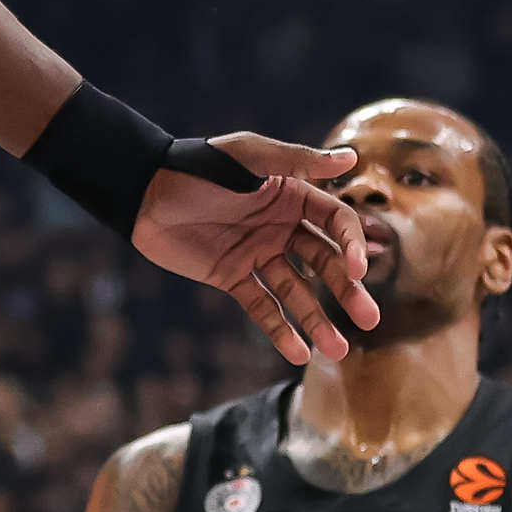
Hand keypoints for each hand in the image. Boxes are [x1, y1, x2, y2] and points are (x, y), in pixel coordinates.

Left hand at [134, 134, 372, 361]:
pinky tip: (299, 353)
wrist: (142, 191)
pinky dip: (279, 330)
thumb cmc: (197, 165)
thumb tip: (352, 157)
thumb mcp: (249, 157)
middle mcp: (281, 227)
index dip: (351, 246)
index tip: (357, 271)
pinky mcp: (231, 277)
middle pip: (324, 263)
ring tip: (338, 351)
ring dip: (317, 320)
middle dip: (347, 292)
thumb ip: (297, 161)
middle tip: (369, 321)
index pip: (336, 224)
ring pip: (296, 292)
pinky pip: (261, 306)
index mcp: (292, 196)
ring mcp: (257, 254)